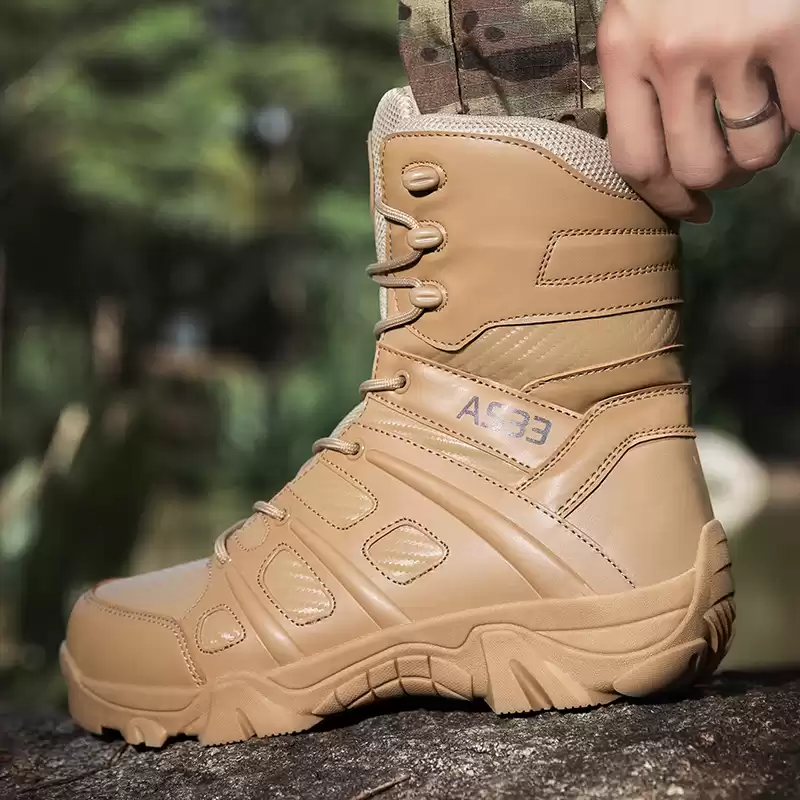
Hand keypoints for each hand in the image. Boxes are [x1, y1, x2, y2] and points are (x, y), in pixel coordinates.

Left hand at [598, 0, 797, 221]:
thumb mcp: (637, 18)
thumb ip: (639, 81)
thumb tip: (666, 162)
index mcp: (623, 53)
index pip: (634, 162)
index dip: (665, 199)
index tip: (688, 210)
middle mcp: (671, 55)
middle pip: (698, 168)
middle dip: (721, 176)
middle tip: (733, 158)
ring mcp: (734, 42)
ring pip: (756, 151)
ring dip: (764, 146)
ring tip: (763, 113)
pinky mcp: (790, 30)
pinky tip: (791, 90)